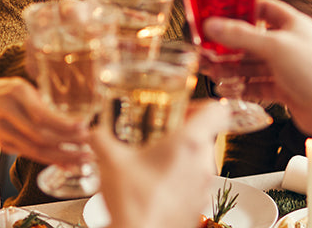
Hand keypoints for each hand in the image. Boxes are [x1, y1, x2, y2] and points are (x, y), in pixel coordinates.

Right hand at [0, 78, 91, 165]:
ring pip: (35, 150)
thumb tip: (74, 118)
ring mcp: (2, 131)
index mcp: (15, 92)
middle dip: (67, 144)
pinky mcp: (2, 145)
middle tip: (89, 148)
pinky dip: (50, 160)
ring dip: (61, 157)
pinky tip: (67, 163)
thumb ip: (43, 101)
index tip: (83, 127)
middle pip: (39, 136)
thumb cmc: (6, 92)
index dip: (63, 124)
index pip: (41, 114)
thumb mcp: (23, 87)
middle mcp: (6, 112)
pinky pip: (30, 154)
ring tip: (83, 158)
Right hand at [92, 101, 228, 227]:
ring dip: (180, 158)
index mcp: (189, 143)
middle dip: (182, 133)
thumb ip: (102, 139)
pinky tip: (154, 185)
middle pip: (205, 136)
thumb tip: (95, 132)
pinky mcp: (198, 206)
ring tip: (152, 162)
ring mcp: (203, 187)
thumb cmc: (134, 203)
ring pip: (199, 161)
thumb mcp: (110, 162)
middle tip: (159, 134)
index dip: (202, 105)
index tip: (184, 108)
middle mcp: (202, 164)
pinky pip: (193, 184)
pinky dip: (179, 180)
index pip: (216, 111)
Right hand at [203, 0, 311, 135]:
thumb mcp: (274, 47)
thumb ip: (241, 36)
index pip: (263, 9)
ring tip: (210, 70)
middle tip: (206, 49)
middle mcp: (288, 44)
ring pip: (251, 64)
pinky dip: (242, 86)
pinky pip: (256, 84)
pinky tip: (227, 88)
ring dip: (231, 68)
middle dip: (228, 45)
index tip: (219, 14)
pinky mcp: (283, 88)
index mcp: (292, 25)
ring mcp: (285, 67)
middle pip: (251, 40)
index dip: (242, 10)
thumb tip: (212, 25)